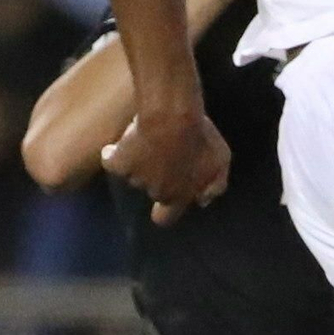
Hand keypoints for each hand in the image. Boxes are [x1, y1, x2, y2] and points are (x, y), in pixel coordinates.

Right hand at [101, 111, 229, 224]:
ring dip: (139, 160)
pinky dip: (114, 153)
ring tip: (149, 140)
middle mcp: (155, 191)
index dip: (164, 210)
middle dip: (158, 174)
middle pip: (153, 188)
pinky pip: (112, 159)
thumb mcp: (221, 161)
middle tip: (165, 153)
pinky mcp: (117, 162)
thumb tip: (203, 200)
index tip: (163, 201)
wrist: (173, 117)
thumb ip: (215, 184)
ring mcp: (135, 178)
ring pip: (134, 173)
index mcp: (178, 195)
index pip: (165, 217)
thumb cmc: (201, 138)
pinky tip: (122, 142)